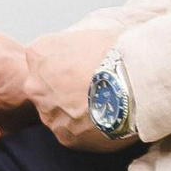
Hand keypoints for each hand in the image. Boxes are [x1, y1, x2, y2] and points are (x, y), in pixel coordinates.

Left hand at [23, 21, 123, 148]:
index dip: (65, 63)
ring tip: (103, 106)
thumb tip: (86, 52)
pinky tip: (105, 120)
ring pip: (56, 112)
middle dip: (64, 89)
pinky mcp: (65, 136)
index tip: (82, 66)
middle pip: (45, 88)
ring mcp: (48, 113)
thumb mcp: (92, 34)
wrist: (135, 82)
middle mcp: (35, 85)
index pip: (43, 59)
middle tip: (92, 87)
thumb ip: (77, 46)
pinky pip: (72, 132)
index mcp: (39, 53)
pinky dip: (85, 129)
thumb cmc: (118, 51)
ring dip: (73, 110)